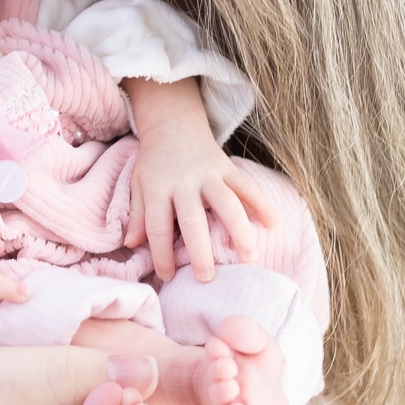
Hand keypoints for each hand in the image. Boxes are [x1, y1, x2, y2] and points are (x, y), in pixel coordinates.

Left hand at [125, 78, 277, 280]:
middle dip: (200, 250)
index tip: (168, 276)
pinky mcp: (228, 166)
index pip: (157, 225)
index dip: (161, 253)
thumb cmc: (154, 164)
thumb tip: (131, 244)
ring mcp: (209, 174)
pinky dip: (262, 203)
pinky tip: (273, 224)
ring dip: (239, 230)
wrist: (174, 126)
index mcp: (158, 188)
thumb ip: (138, 215)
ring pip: (226, 202)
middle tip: (207, 278)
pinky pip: (247, 185)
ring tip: (249, 257)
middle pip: (193, 219)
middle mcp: (184, 182)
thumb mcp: (138, 185)